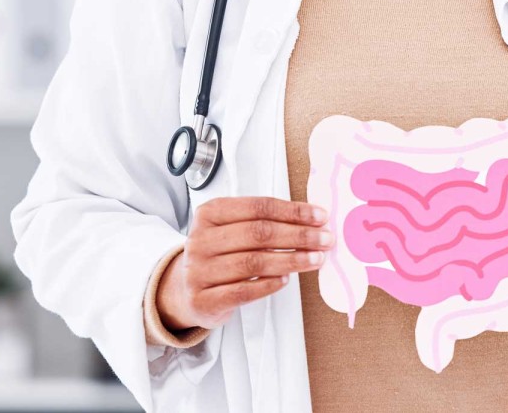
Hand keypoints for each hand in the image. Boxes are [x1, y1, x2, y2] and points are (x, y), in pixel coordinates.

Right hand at [156, 196, 335, 331]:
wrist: (183, 290)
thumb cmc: (218, 254)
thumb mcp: (232, 228)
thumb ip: (263, 221)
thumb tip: (311, 220)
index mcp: (210, 213)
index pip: (258, 207)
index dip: (293, 211)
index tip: (319, 216)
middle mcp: (201, 240)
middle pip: (258, 233)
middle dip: (298, 235)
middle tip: (325, 239)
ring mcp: (199, 271)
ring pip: (253, 262)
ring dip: (291, 260)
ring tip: (315, 259)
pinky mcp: (203, 300)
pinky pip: (243, 291)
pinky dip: (269, 284)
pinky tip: (287, 279)